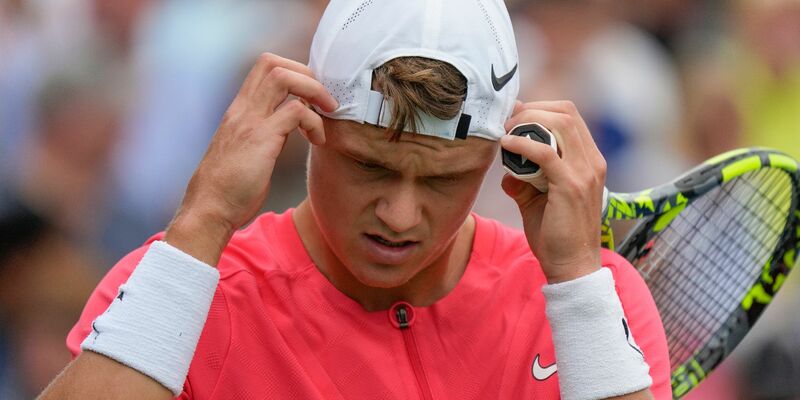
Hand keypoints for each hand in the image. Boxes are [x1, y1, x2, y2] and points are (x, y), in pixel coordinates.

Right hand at [164, 53, 337, 264]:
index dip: (293, 72)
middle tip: (323, 101)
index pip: (264, 67)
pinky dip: (314, 121)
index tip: (309, 96)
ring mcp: (251, 121)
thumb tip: (285, 131)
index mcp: (239, 111)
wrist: (210, 210)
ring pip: (285, 78)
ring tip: (326, 114)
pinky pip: (297, 111)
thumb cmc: (229, 190)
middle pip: (274, 63)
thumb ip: (263, 134)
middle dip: (306, 75)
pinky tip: (317, 140)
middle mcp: (242, 109)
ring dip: (314, 91)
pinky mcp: (262, 138)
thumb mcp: (246, 152)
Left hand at [500, 101, 605, 282]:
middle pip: (565, 112)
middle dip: (532, 109)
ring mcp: (584, 172)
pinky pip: (544, 152)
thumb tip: (507, 173)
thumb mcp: (538, 203)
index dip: (540, 109)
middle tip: (507, 121)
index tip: (514, 117)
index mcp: (589, 161)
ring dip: (527, 122)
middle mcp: (592, 162)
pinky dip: (522, 144)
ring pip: (559, 124)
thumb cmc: (556, 237)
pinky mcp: (570, 186)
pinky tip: (506, 146)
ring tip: (506, 132)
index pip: (570, 117)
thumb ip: (525, 183)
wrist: (572, 267)